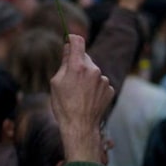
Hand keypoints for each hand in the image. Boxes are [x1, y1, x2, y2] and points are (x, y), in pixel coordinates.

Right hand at [50, 34, 114, 163]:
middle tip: (70, 78)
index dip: (72, 39)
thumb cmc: (63, 105)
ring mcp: (103, 80)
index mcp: (78, 66)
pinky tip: (88, 99)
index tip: (69, 40)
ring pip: (93, 71)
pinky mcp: (109, 89)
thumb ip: (64, 63)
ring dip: (87, 77)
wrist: (80, 126)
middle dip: (78, 63)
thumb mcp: (56, 83)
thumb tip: (68, 49)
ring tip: (79, 93)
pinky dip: (94, 87)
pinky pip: (100, 83)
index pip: (78, 41)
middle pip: (85, 58)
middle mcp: (93, 70)